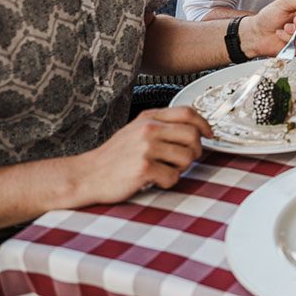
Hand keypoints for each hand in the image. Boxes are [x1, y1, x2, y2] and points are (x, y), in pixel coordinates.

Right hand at [76, 107, 212, 203]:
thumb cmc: (113, 157)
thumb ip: (161, 126)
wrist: (86, 175)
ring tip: (163, 170)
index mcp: (148, 118)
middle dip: (195, 152)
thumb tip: (194, 129)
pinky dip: (167, 183)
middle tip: (182, 161)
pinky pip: (173, 177)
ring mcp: (146, 148)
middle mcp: (149, 129)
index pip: (188, 113)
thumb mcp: (135, 130)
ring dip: (180, 169)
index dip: (204, 124)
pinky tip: (153, 181)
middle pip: (193, 136)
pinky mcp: (144, 168)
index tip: (209, 135)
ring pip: (187, 158)